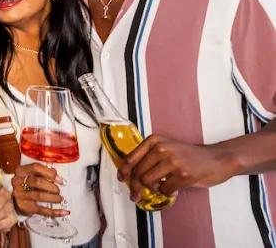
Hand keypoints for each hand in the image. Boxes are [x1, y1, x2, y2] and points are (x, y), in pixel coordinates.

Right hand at [10, 163, 68, 217]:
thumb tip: (56, 174)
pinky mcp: (24, 207)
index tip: (59, 179)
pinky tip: (63, 212)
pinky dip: (54, 212)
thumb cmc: (25, 183)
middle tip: (58, 190)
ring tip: (59, 198)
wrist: (12, 196)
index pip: (35, 168)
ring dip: (53, 198)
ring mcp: (20, 195)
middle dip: (51, 186)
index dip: (49, 173)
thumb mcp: (30, 174)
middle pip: (37, 182)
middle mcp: (18, 182)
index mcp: (20, 171)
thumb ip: (42, 172)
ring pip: (39, 196)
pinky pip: (41, 210)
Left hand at [118, 135, 235, 198]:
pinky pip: (165, 190)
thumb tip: (131, 174)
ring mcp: (172, 161)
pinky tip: (173, 189)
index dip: (124, 171)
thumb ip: (149, 157)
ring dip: (152, 190)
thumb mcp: (166, 148)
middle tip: (137, 195)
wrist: (216, 159)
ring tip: (161, 188)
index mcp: (154, 141)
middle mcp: (161, 149)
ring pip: (149, 182)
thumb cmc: (190, 156)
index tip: (121, 179)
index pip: (131, 158)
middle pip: (138, 173)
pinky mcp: (183, 175)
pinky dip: (167, 193)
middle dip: (135, 187)